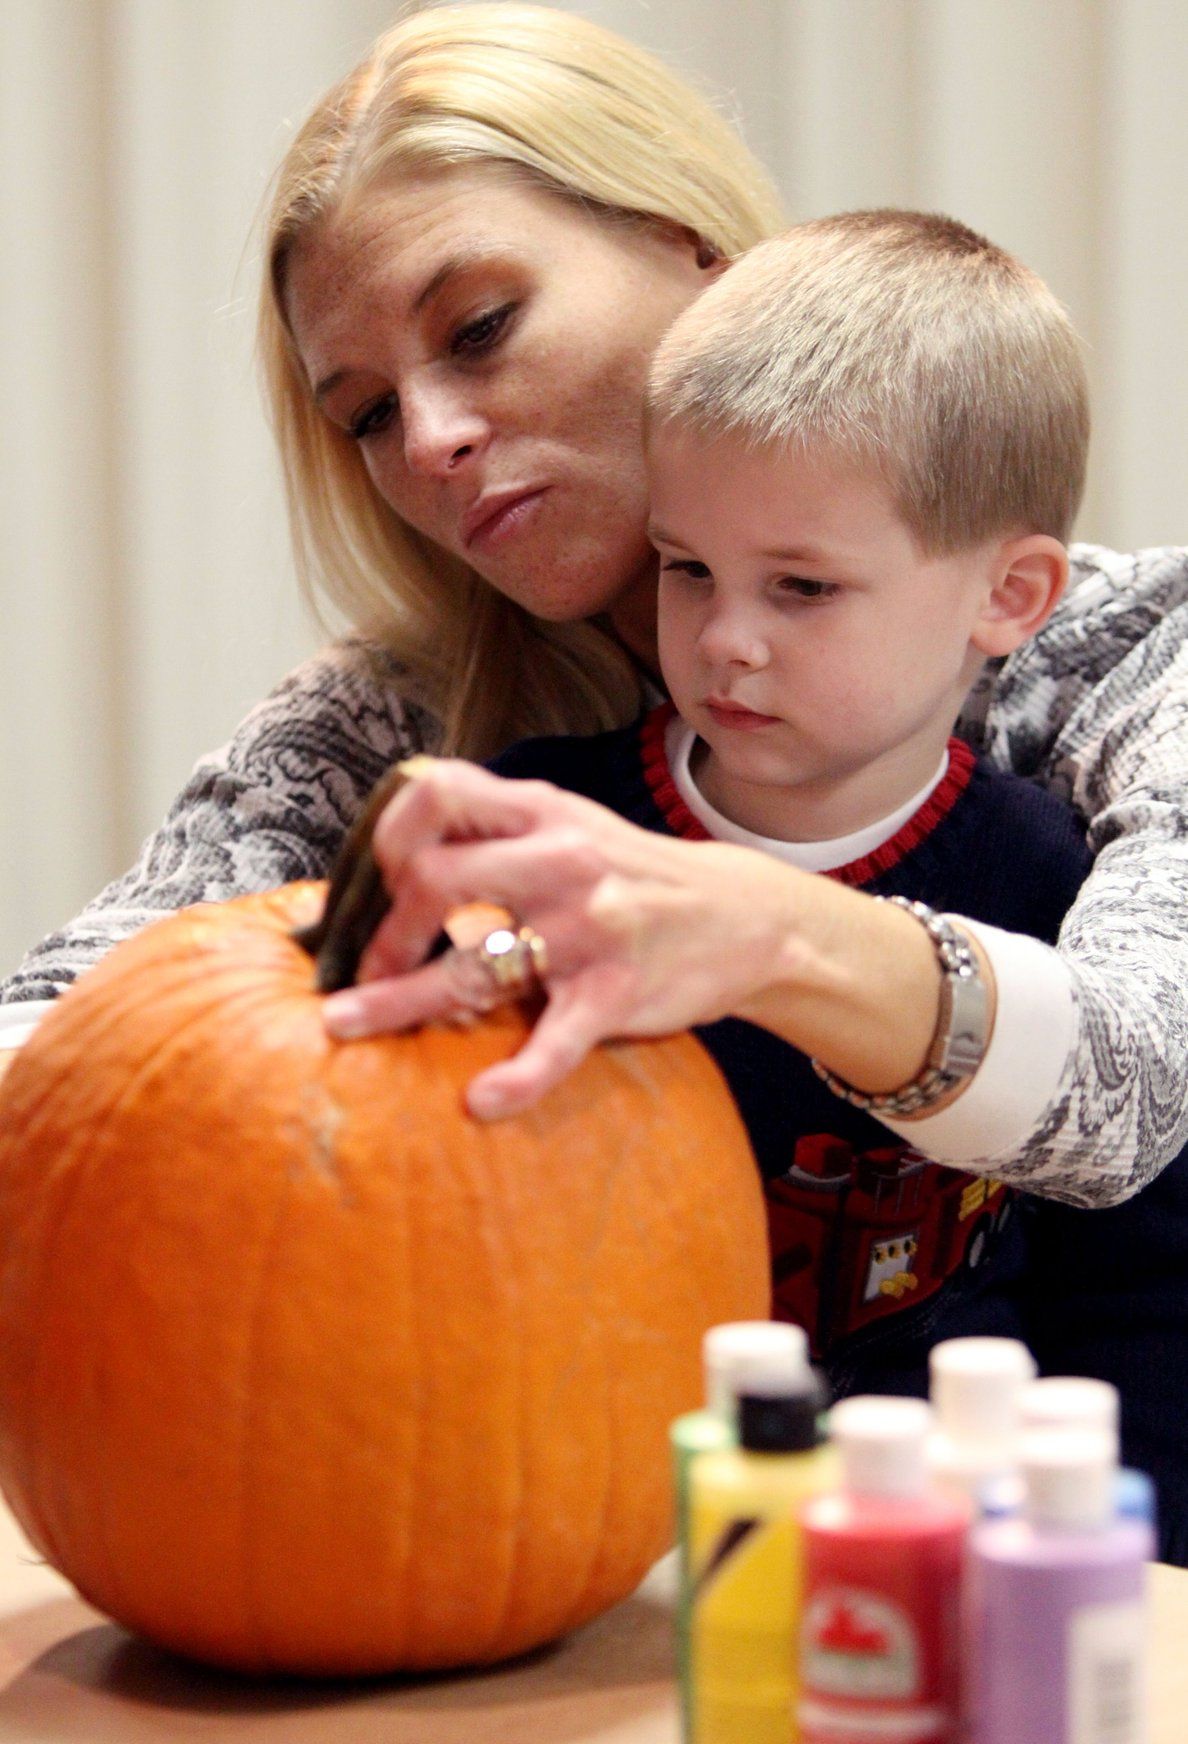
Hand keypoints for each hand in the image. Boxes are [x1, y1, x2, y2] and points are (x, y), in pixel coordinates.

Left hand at [321, 757, 830, 1117]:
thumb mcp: (570, 824)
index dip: (388, 833)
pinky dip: (515, 1081)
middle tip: (361, 968)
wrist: (742, 916)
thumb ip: (495, 830)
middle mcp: (560, 860)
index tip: (373, 879)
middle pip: (434, 879)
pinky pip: (554, 1044)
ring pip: (473, 967)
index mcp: (541, 812)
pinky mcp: (616, 992)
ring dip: (397, 1002)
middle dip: (381, 930)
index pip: (437, 791)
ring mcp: (588, 928)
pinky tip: (481, 1103)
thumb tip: (392, 859)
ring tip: (346, 1025)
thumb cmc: (632, 874)